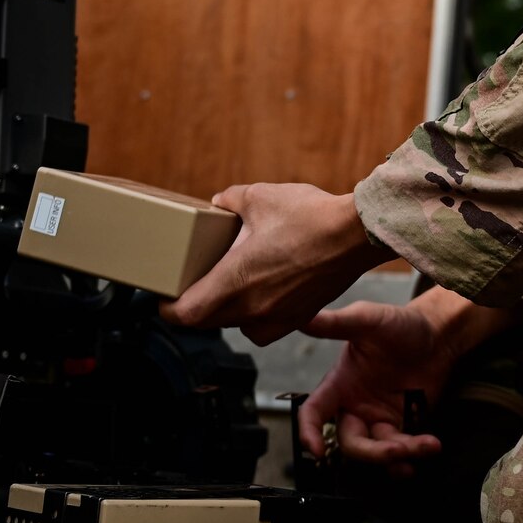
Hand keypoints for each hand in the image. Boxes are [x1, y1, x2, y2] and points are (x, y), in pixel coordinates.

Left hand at [160, 183, 379, 344]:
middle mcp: (253, 310)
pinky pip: (263, 324)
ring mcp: (278, 319)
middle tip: (193, 283)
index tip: (164, 297)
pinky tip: (263, 285)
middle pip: (207, 322)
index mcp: (236, 282)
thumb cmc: (310, 217)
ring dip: (227, 310)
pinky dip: (255, 310)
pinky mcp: (298, 319)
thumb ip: (228, 201)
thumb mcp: (259, 197)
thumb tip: (219, 204)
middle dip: (195, 305)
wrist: (358, 234)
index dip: (167, 308)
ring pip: (236, 325)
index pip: (185, 315)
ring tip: (231, 282)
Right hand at [298, 287, 521, 473]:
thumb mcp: (367, 320)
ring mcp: (379, 418)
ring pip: (378, 451)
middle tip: (399, 449)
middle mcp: (356, 405)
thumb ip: (335, 323)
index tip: (317, 451)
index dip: (310, 432)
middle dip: (373, 452)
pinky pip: (400, 451)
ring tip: (427, 445)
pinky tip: (428, 448)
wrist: (439, 335)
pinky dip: (411, 457)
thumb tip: (301, 318)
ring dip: (399, 456)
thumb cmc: (400, 324)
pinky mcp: (403, 426)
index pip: (314, 413)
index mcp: (340, 383)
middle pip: (350, 443)